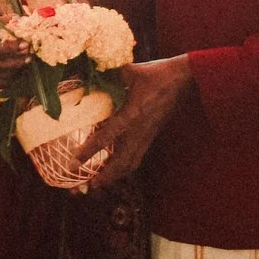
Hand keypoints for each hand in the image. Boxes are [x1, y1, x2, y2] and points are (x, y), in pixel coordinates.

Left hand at [81, 57, 192, 187]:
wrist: (184, 80)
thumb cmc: (157, 73)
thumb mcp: (130, 71)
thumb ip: (109, 76)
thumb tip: (90, 74)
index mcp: (132, 115)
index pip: (107, 137)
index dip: (89, 152)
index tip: (73, 164)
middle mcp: (139, 131)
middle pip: (121, 163)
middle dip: (103, 178)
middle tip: (85, 187)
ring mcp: (147, 135)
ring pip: (130, 164)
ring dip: (113, 177)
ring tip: (96, 185)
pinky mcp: (151, 136)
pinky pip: (136, 158)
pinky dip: (123, 168)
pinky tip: (114, 171)